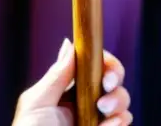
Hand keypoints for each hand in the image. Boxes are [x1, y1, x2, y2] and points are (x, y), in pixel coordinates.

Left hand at [13, 39, 132, 125]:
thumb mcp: (37, 102)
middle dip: (115, 80)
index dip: (104, 63)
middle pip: (112, 80)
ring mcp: (95, 121)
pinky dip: (120, 122)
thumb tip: (69, 43)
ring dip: (119, 102)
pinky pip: (123, 123)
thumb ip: (57, 75)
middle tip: (106, 90)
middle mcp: (83, 103)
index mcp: (65, 89)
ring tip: (104, 114)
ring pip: (121, 101)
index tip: (105, 71)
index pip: (92, 66)